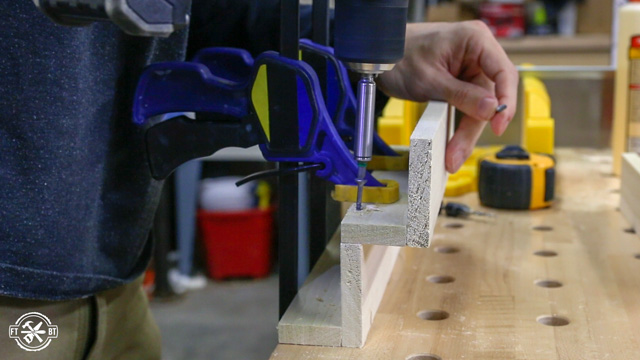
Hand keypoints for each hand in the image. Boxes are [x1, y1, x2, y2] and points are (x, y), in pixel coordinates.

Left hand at [378, 21, 517, 172]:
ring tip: (452, 157)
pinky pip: (466, 108)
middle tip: (459, 153)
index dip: (506, 101)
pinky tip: (452, 145)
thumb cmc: (399, 55)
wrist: (379, 55)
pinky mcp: (460, 84)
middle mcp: (477, 54)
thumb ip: (460, 94)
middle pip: (490, 96)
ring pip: (478, 107)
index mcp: (475, 40)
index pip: (504, 72)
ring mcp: (469, 69)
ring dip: (465, 133)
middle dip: (474, 127)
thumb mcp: (428, 79)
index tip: (498, 124)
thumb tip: (490, 109)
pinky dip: (458, 127)